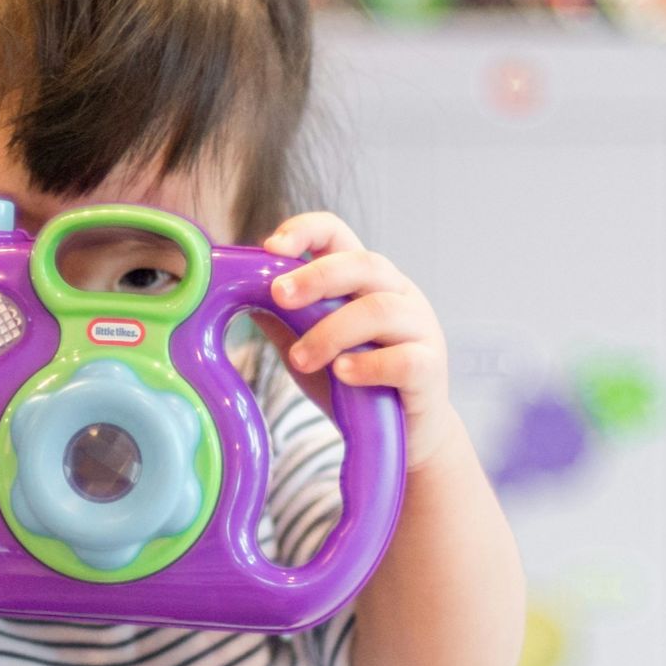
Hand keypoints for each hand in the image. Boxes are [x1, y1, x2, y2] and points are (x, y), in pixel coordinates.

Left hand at [261, 212, 458, 470]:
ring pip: (379, 310)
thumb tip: (234, 294)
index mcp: (364, 280)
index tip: (271, 247)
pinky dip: (368, 365)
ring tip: (300, 359)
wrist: (403, 435)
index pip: (338, 234)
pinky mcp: (431, 369)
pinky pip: (404, 359)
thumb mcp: (307, 347)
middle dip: (316, 276)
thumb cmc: (353, 384)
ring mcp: (420, 328)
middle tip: (278, 295)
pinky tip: (343, 374)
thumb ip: (282, 320)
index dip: (306, 230)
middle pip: (363, 263)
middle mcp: (397, 294)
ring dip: (331, 332)